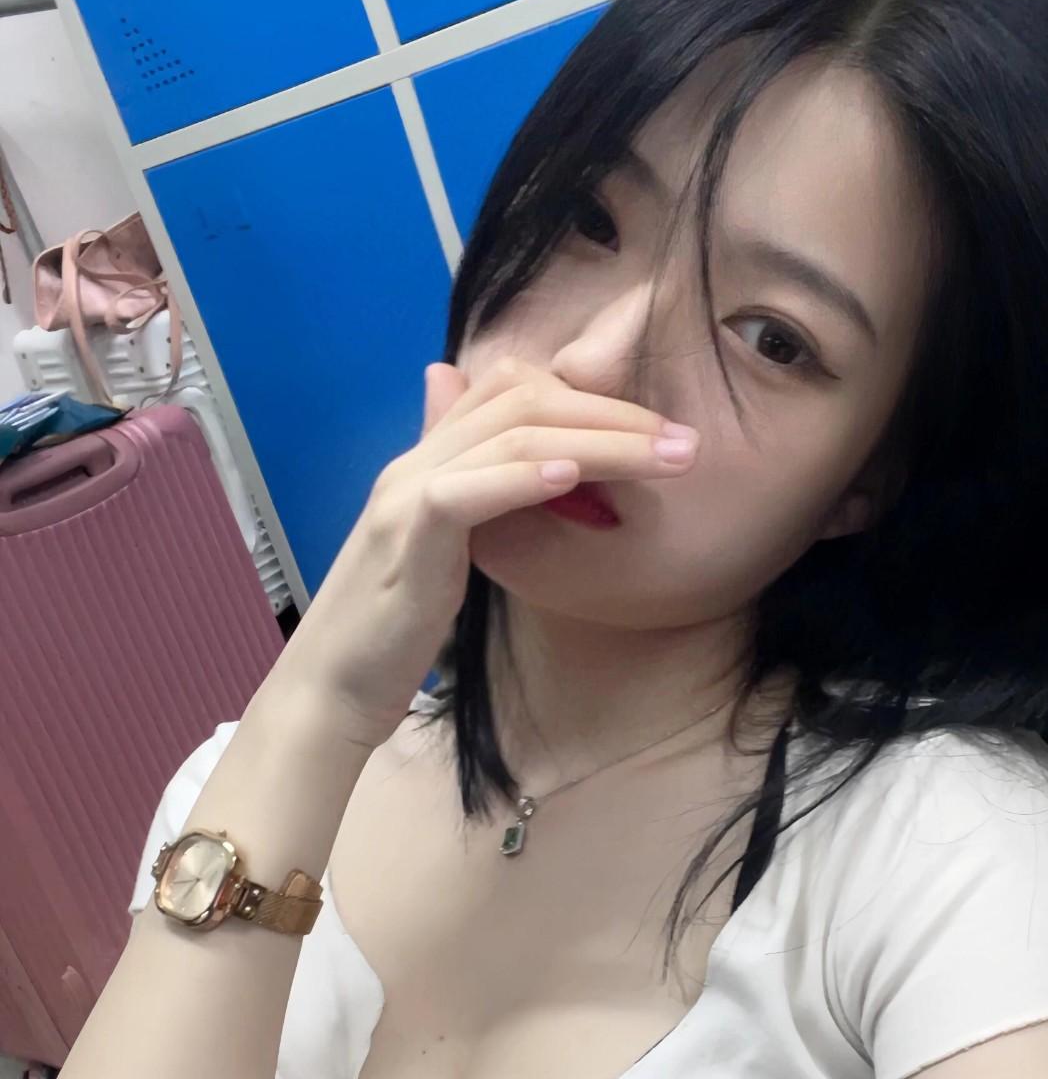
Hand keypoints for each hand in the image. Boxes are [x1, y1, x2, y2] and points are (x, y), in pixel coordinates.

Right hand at [264, 355, 700, 750]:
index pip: (512, 390)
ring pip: (511, 436)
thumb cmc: (394, 634)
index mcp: (429, 461)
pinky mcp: (406, 537)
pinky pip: (468, 490)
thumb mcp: (450, 557)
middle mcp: (416, 462)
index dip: (590, 396)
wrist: (329, 688)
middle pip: (522, 400)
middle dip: (614, 413)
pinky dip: (524, 477)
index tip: (659, 431)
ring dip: (601, 440)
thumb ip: (484, 504)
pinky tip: (575, 476)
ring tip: (667, 456)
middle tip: (686, 442)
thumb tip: (529, 463)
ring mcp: (408, 494)